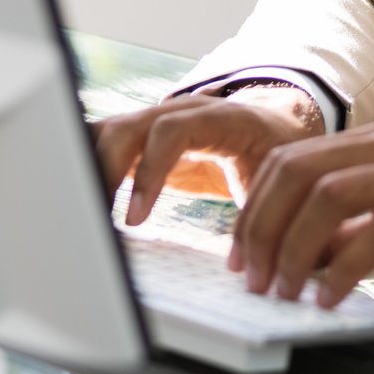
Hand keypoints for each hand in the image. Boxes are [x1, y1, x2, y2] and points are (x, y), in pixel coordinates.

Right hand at [94, 86, 325, 226]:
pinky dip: (85, 165)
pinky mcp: (143, 136)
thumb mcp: (291, 180)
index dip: (148, 172)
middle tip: (91, 218)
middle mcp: (183, 110)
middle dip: (103, 170)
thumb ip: (291, 216)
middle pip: (128, 126)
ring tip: (73, 214)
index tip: (134, 218)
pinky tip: (71, 197)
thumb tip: (302, 263)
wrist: (279, 122)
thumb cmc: (285, 155)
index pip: (171, 131)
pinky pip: (104, 142)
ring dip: (87, 169)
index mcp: (224, 118)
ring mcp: (159, 118)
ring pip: (109, 131)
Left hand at [230, 127, 373, 305]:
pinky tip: (329, 299)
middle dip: (262, 227)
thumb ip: (350, 230)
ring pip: (329, 197)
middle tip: (251, 279)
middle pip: (300, 172)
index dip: (255, 208)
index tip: (240, 257)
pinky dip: (344, 269)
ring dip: (294, 249)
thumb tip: (295, 256)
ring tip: (282, 292)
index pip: (292, 160)